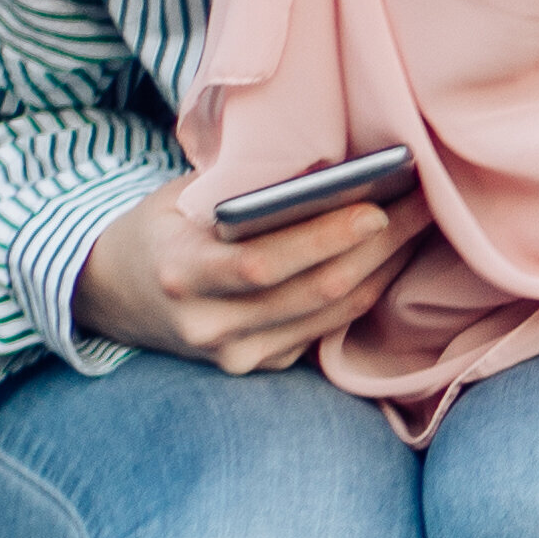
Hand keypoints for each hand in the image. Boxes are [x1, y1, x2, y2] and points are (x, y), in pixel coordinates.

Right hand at [73, 180, 425, 374]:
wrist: (113, 293)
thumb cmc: (160, 229)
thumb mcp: (182, 198)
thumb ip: (243, 192)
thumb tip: (332, 169)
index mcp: (182, 273)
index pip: (264, 264)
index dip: (324, 239)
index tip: (377, 207)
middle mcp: (207, 325)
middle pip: (310, 292)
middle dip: (376, 249)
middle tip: (425, 208)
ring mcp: (233, 356)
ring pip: (328, 316)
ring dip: (383, 271)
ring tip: (421, 228)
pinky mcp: (258, 368)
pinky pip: (324, 331)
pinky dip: (362, 294)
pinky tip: (391, 260)